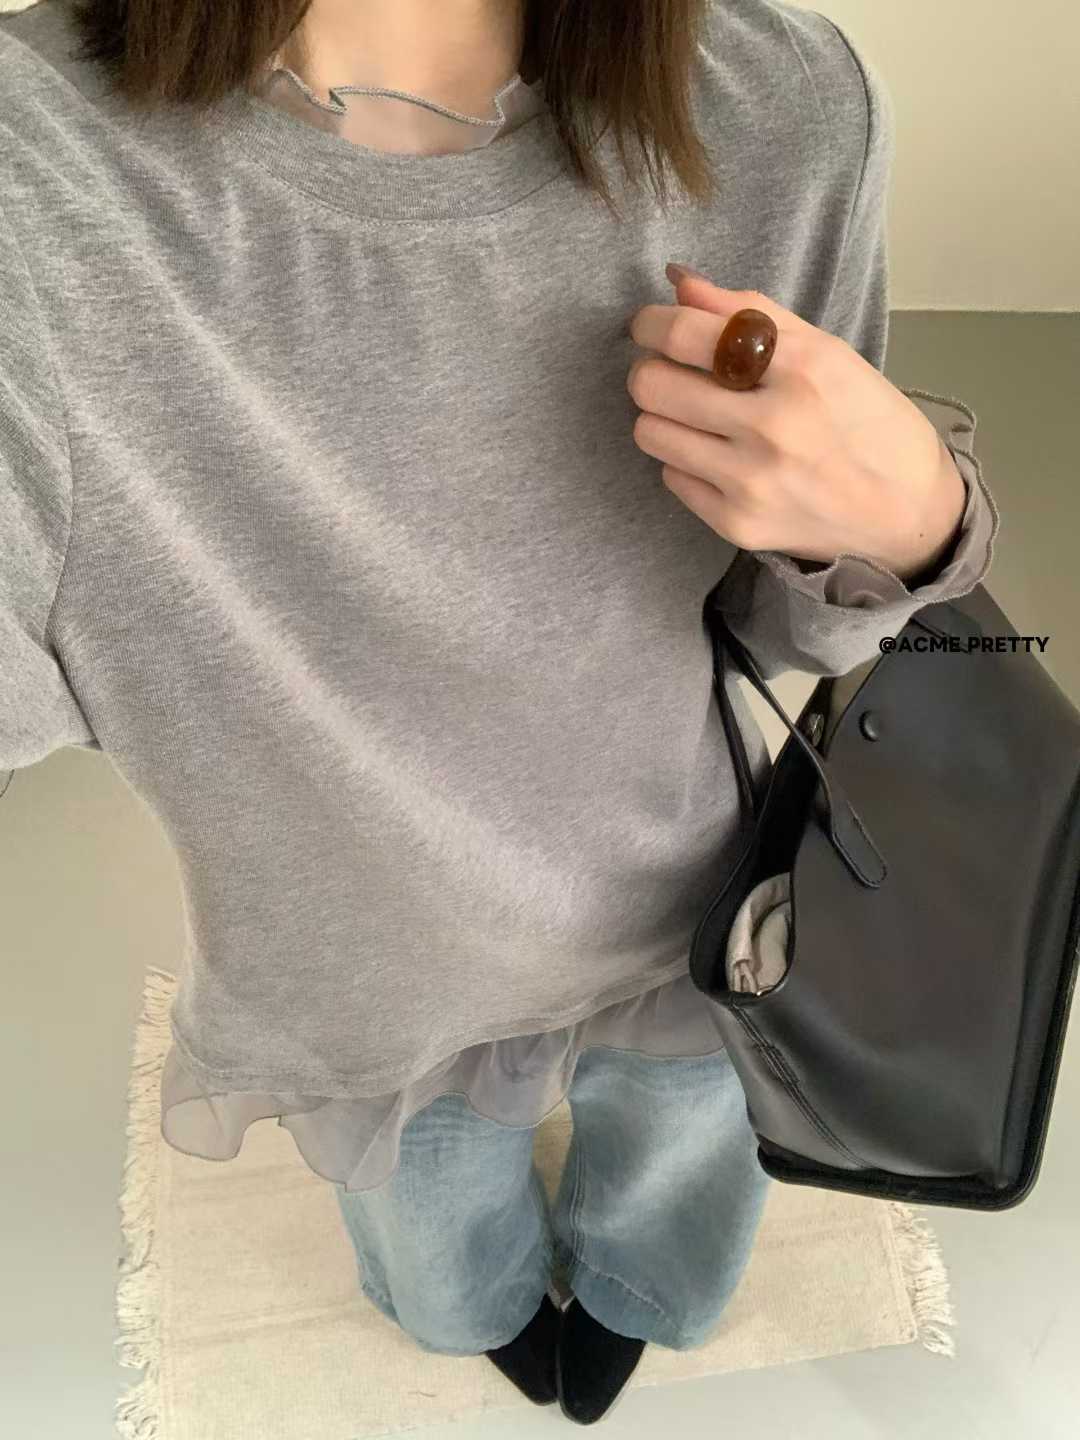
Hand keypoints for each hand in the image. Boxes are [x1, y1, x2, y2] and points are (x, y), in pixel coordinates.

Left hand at [627, 268, 967, 582]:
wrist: (906, 511)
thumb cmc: (866, 421)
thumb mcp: (827, 352)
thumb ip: (750, 311)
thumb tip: (678, 284)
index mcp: (801, 368)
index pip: (686, 334)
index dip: (651, 324)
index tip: (649, 325)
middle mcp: (772, 426)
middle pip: (652, 385)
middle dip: (650, 370)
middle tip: (670, 371)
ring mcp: (751, 482)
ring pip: (650, 433)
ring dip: (663, 417)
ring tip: (695, 416)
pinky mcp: (737, 523)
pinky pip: (671, 477)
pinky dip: (686, 462)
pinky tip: (721, 458)